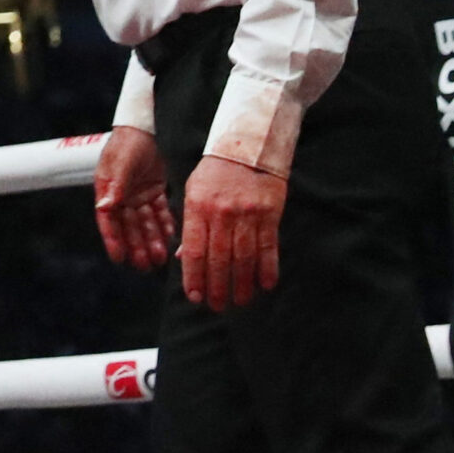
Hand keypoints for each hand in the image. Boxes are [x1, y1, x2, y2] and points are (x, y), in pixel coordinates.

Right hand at [92, 126, 171, 271]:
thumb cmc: (126, 143)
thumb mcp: (120, 164)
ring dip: (152, 239)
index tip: (119, 258)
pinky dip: (165, 224)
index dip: (113, 240)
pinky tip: (171, 237)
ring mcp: (138, 196)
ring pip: (145, 223)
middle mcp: (121, 197)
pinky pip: (160, 212)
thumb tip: (104, 208)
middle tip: (145, 265)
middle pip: (129, 227)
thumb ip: (115, 187)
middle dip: (137, 246)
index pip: (109, 220)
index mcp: (107, 191)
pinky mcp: (154, 192)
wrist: (143, 128)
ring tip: (160, 257)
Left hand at [180, 154, 286, 311]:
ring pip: (243, 257)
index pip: (194, 249)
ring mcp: (247, 213)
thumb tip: (184, 259)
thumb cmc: (215, 173)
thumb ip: (190, 226)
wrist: (247, 146)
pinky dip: (268, 267)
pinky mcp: (269, 213)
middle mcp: (221, 212)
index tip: (195, 297)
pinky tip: (265, 285)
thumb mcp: (192, 192)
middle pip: (219, 258)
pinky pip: (268, 246)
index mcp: (197, 207)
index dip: (194, 276)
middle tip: (217, 306)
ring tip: (240, 301)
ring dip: (242, 283)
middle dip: (217, 286)